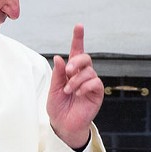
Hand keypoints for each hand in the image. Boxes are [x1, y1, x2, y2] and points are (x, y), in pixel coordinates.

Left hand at [48, 24, 104, 148]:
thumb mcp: (53, 89)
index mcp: (71, 71)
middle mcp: (82, 75)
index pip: (76, 51)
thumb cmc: (58, 107)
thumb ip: (57, 74)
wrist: (63, 125)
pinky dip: (85, 86)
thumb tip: (59, 58)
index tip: (79, 26)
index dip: (78, 38)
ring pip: (89, 71)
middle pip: (85, 58)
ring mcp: (91, 84)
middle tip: (68, 71)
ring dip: (77, 79)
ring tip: (68, 90)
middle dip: (76, 61)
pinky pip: (95, 82)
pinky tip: (79, 93)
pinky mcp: (97, 93)